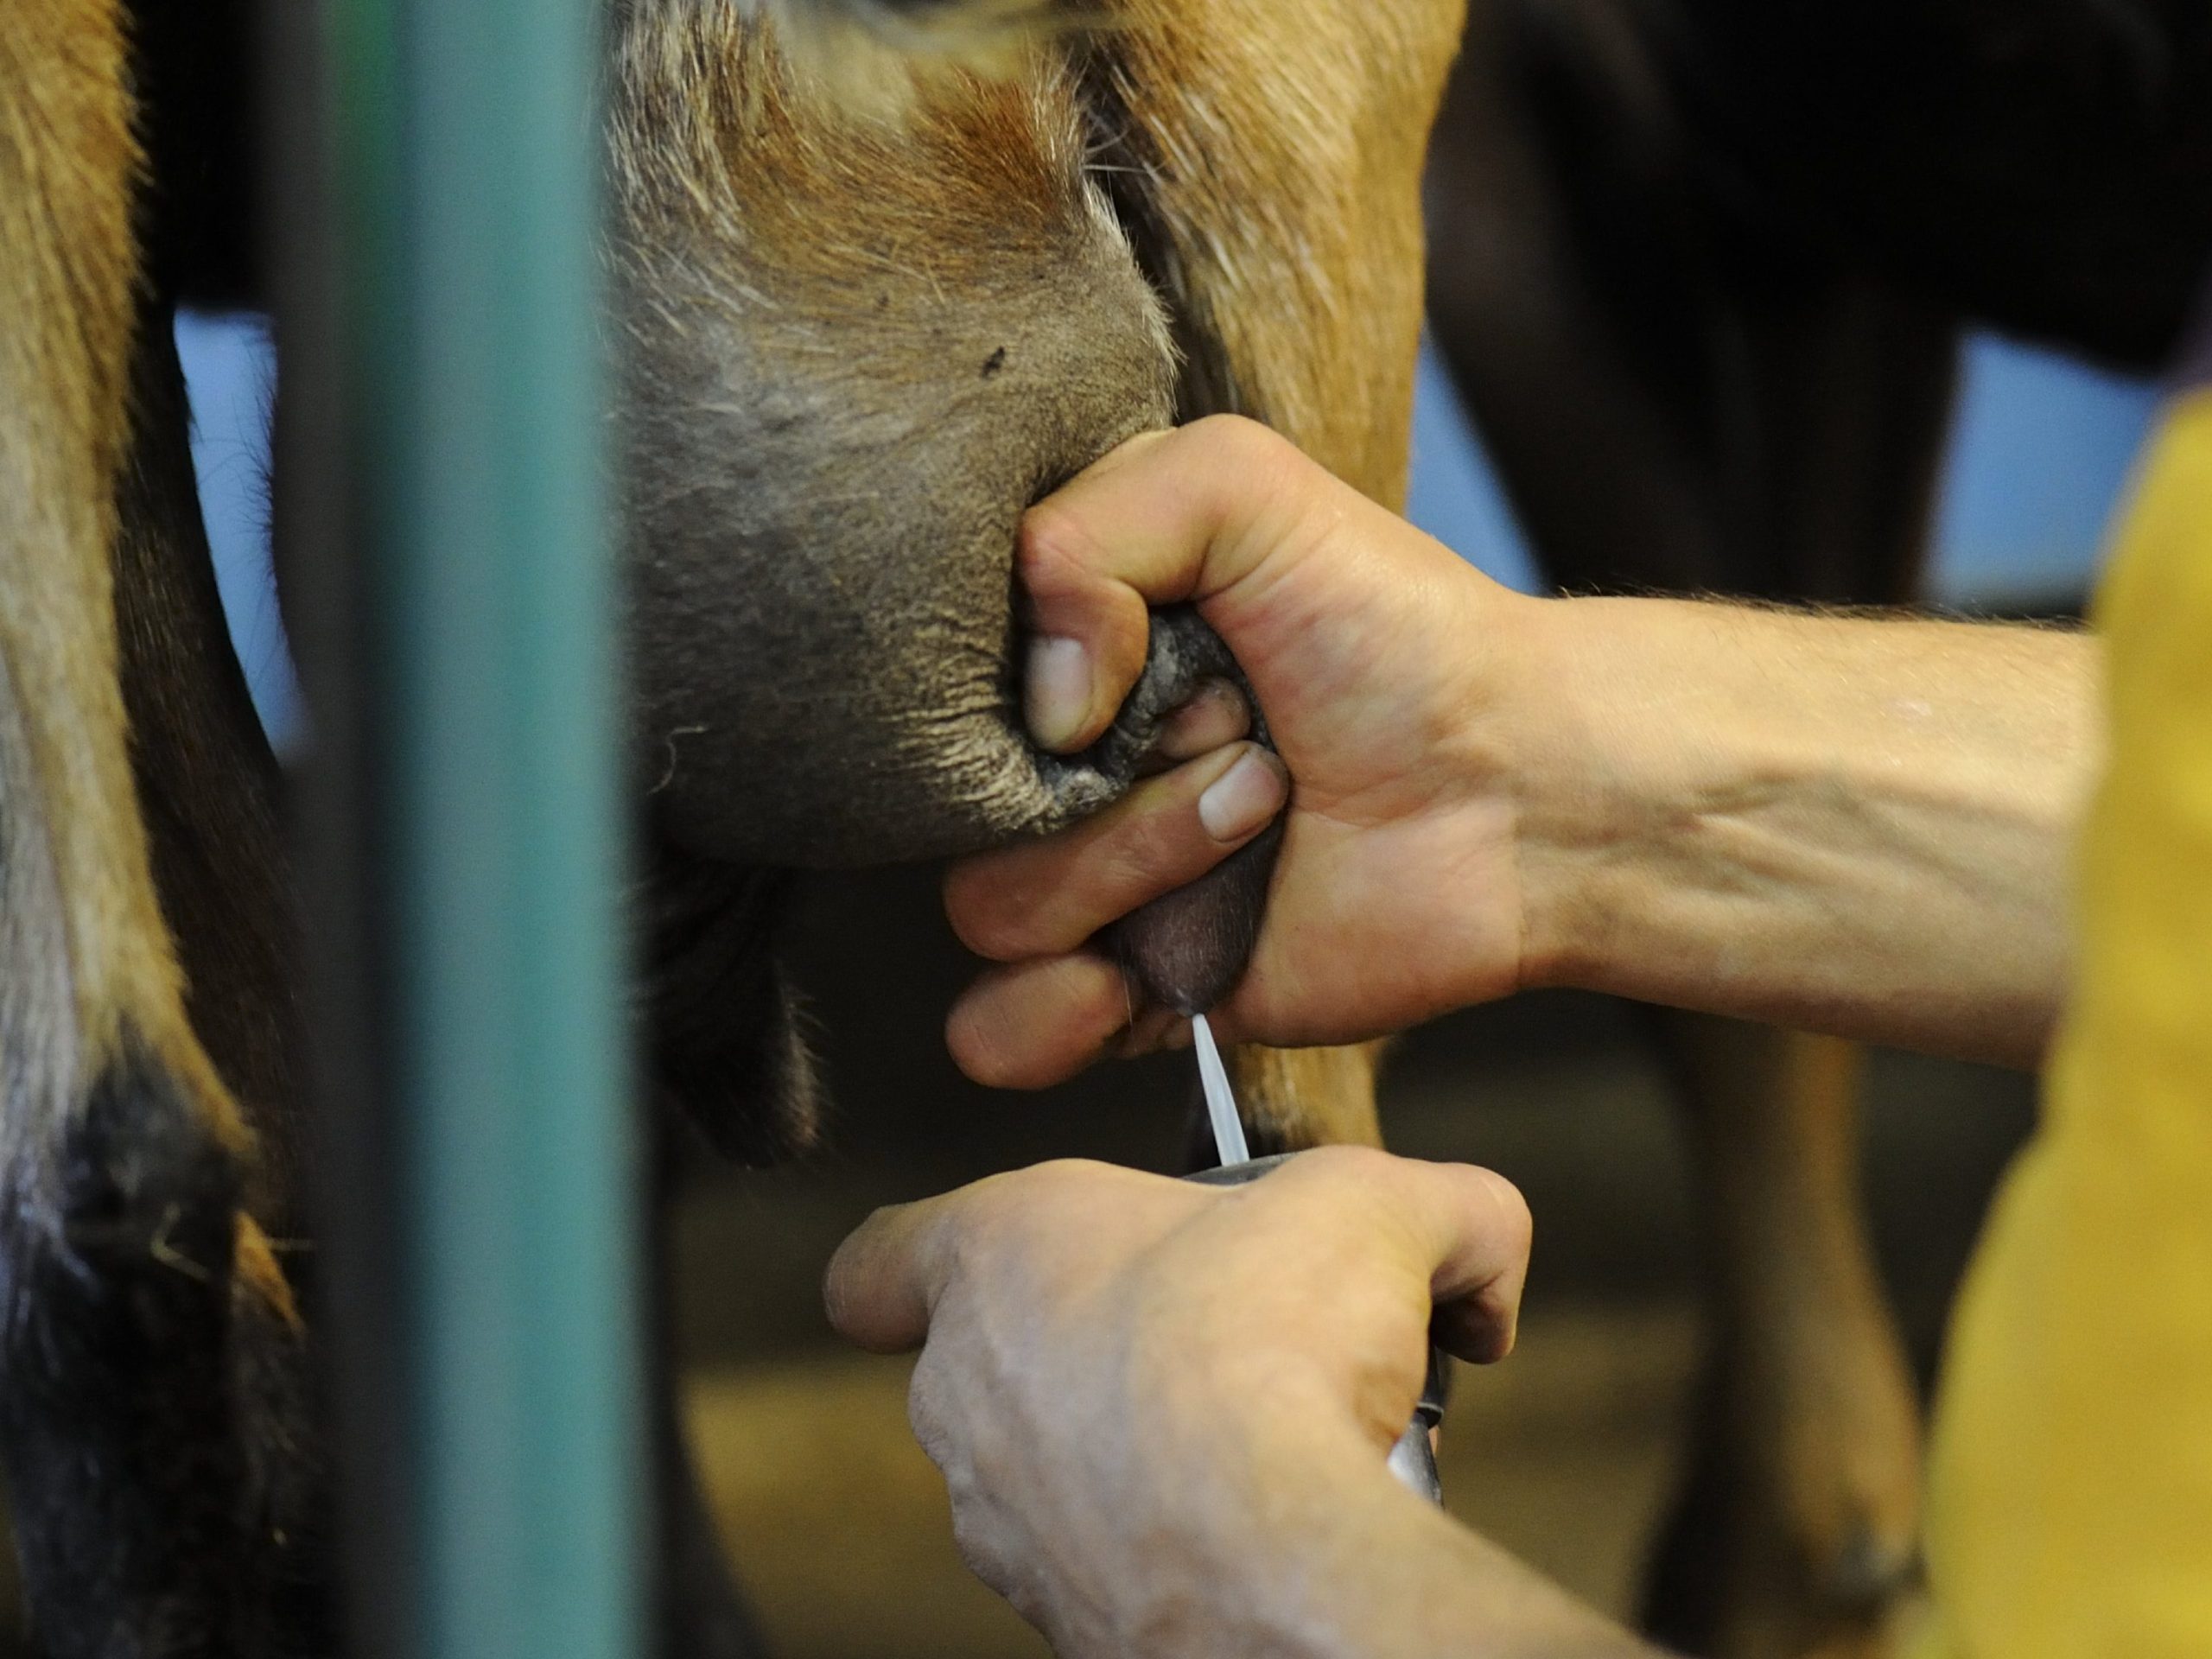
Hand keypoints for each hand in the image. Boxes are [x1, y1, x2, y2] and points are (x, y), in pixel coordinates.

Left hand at [824, 1148, 1533, 1658]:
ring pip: (1052, 1465)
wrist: (1265, 1552)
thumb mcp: (1385, 1209)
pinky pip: (1101, 1559)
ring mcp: (1000, 1516)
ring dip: (1142, 1449)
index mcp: (997, 1253)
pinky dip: (1167, 1542)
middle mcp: (965, 1390)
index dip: (926, 1257)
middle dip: (1111, 1341)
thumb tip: (1481, 1248)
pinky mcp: (1053, 1613)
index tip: (991, 1263)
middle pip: (1005, 1352)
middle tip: (1223, 1338)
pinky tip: (1260, 1526)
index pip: (880, 1259)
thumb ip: (1444, 1206)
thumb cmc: (1266, 1352)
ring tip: (1268, 1442)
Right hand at [944, 416, 1552, 1085]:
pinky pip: (997, 1033)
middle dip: (1104, 787)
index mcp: (1069, 657)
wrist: (1524, 787)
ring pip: (986, 913)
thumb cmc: (1395, 630)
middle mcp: (1067, 774)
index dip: (1019, 684)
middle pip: (956, 810)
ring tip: (1258, 823)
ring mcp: (1097, 889)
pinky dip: (1044, 1017)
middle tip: (1245, 747)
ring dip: (1125, 873)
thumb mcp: (1237, 487)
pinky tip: (1128, 982)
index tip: (1132, 673)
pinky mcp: (1135, 994)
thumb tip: (1035, 707)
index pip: (932, 689)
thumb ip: (1082, 529)